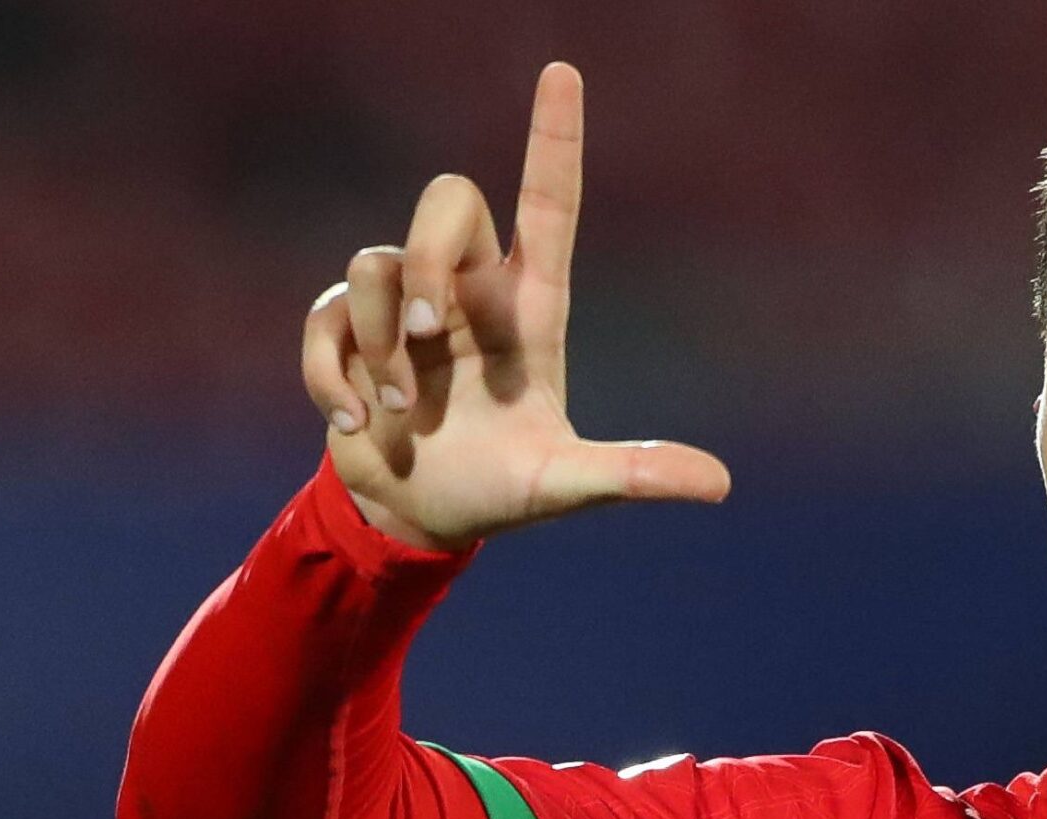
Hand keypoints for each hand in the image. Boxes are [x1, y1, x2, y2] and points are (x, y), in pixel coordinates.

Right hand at [300, 62, 729, 550]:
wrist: (416, 519)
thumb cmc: (499, 490)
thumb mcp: (566, 485)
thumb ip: (631, 476)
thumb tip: (719, 485)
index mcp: (529, 306)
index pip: (548, 203)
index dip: (553, 138)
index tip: (562, 72)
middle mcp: (468, 291)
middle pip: (445, 199)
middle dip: (427, 258)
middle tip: (427, 334)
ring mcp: (404, 307)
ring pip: (376, 262)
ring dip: (383, 343)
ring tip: (400, 411)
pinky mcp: (350, 333)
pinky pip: (328, 318)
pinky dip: (331, 375)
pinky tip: (354, 427)